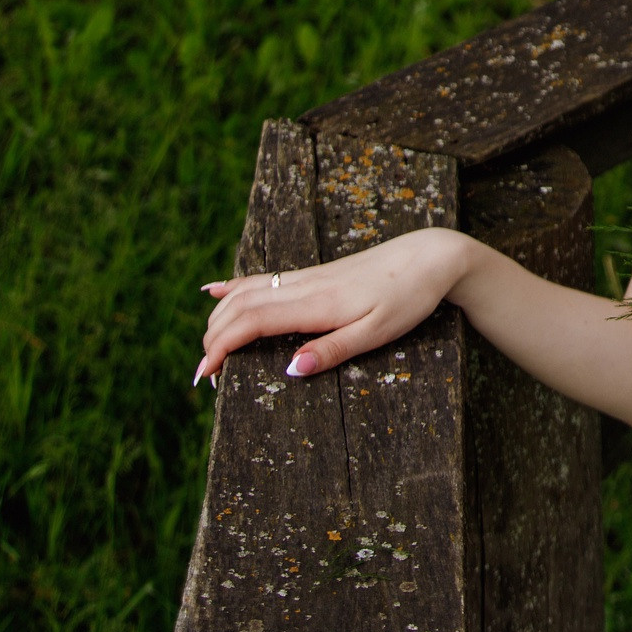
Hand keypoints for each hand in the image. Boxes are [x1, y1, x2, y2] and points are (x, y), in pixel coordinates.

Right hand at [195, 228, 472, 385]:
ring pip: (247, 291)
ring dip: (220, 318)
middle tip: (202, 374)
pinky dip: (233, 289)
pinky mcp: (314, 275)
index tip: (204, 375)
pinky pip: (263, 280)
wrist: (429, 257)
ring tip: (204, 347)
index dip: (221, 347)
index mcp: (316, 304)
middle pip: (240, 306)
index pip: (252, 322)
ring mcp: (307, 278)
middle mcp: (304, 287)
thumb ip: (334, 350)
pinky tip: (216, 291)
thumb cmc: (408, 298)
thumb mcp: (378, 332)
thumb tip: (291, 370)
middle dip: (213, 338)